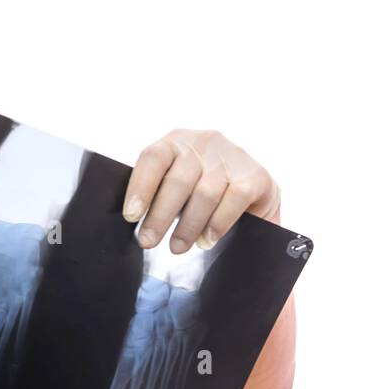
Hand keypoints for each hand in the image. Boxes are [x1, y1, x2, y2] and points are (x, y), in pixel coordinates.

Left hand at [123, 128, 281, 252]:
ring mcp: (233, 156)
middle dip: (159, 216)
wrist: (252, 191)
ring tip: (177, 247)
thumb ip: (156, 191)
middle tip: (148, 241)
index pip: (153, 158)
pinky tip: (206, 240)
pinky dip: (218, 223)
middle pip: (178, 181)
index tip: (131, 216)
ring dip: (188, 226)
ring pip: (204, 194)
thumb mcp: (175, 183)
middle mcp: (205, 142)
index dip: (140, 187)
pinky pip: (234, 200)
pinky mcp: (257, 175)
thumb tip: (133, 217)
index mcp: (177, 141)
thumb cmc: (198, 190)